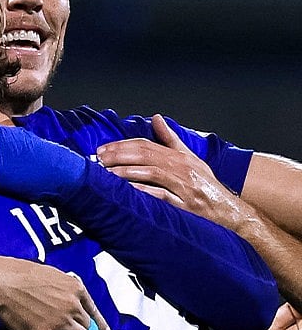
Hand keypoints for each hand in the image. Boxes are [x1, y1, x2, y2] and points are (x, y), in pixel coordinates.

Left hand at [96, 114, 247, 228]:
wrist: (230, 212)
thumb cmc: (207, 186)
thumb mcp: (191, 158)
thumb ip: (170, 139)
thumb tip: (156, 118)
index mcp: (179, 157)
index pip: (146, 145)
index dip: (122, 146)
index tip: (102, 149)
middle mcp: (181, 168)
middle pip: (145, 156)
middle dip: (118, 156)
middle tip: (98, 159)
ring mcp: (183, 186)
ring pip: (150, 173)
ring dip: (125, 173)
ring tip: (105, 174)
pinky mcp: (184, 205)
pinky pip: (160, 195)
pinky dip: (142, 191)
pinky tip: (126, 191)